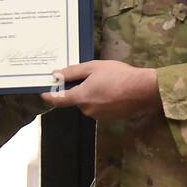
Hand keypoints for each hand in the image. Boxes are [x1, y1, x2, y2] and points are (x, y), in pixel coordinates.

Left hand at [40, 60, 159, 120]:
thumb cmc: (118, 75)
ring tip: (107, 82)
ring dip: (92, 95)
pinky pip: (100, 108)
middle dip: (80, 89)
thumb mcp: (94, 67)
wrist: (143, 90)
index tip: (43, 93)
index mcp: (81, 97)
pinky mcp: (110, 118)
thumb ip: (73, 72)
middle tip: (92, 77)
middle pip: (77, 100)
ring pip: (89, 104)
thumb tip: (56, 74)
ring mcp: (99, 116)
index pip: (59, 100)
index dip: (49, 96)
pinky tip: (114, 91)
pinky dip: (102, 100)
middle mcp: (87, 110)